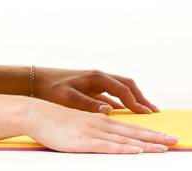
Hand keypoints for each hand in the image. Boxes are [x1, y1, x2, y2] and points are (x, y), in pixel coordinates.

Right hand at [20, 100, 177, 154]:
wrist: (37, 114)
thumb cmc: (57, 121)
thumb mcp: (82, 123)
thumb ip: (97, 126)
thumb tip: (110, 129)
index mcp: (103, 121)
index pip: (133, 129)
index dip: (152, 134)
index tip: (169, 138)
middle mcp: (102, 125)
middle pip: (135, 133)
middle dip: (157, 138)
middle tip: (176, 142)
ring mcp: (94, 133)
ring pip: (125, 140)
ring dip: (146, 144)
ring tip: (164, 148)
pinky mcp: (83, 142)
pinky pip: (107, 147)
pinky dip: (123, 150)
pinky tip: (135, 151)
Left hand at [32, 66, 160, 113]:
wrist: (37, 80)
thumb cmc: (51, 89)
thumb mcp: (68, 98)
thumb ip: (88, 104)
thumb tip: (109, 110)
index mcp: (96, 77)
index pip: (123, 89)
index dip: (135, 102)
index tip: (146, 114)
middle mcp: (99, 77)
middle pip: (127, 85)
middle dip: (141, 97)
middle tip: (154, 111)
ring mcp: (96, 81)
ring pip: (121, 88)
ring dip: (133, 98)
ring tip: (145, 110)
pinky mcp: (91, 87)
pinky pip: (112, 93)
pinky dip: (122, 101)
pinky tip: (125, 110)